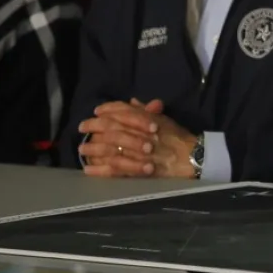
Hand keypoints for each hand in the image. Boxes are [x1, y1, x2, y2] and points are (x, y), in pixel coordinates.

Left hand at [80, 99, 197, 178]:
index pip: (122, 111)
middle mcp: (138, 133)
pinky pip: (113, 169)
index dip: (107, 110)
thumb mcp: (164, 119)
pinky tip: (88, 170)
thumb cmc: (178, 137)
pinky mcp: (135, 169)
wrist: (190, 157)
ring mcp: (135, 152)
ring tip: (82, 151)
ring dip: (92, 149)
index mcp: (146, 119)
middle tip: (81, 129)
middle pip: (110, 128)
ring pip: (108, 149)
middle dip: (93, 127)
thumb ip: (146, 111)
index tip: (96, 112)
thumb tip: (131, 102)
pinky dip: (99, 170)